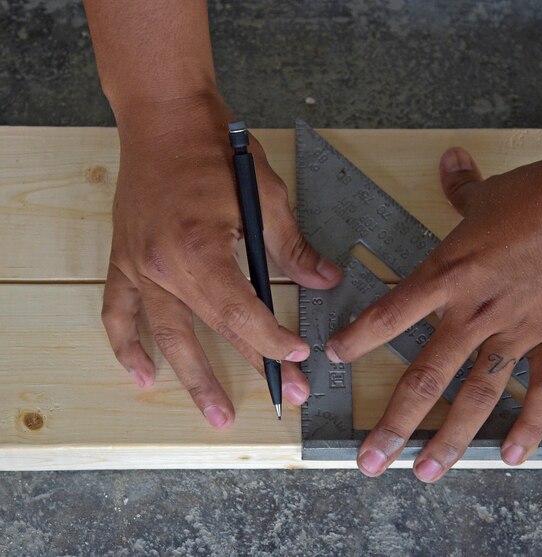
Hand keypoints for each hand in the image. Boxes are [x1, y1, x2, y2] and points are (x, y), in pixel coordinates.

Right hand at [101, 93, 341, 427]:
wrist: (164, 120)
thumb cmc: (214, 151)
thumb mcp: (265, 196)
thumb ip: (293, 247)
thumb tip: (324, 282)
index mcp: (200, 249)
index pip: (243, 313)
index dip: (274, 339)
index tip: (299, 355)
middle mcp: (163, 266)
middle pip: (214, 329)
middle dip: (253, 364)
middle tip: (285, 396)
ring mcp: (138, 266)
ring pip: (166, 335)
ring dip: (192, 378)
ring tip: (216, 414)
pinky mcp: (124, 260)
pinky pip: (118, 312)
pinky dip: (126, 346)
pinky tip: (142, 375)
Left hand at [325, 147, 541, 480]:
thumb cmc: (541, 194)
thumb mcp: (488, 193)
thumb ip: (461, 186)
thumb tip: (449, 158)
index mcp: (450, 275)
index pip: (390, 313)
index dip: (359, 338)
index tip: (335, 359)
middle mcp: (475, 312)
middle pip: (426, 377)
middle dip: (394, 424)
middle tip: (371, 460)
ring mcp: (516, 330)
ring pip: (476, 396)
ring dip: (450, 438)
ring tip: (427, 472)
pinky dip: (529, 424)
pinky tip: (511, 454)